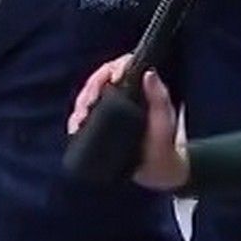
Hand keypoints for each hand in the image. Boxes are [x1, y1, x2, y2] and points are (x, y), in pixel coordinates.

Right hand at [68, 55, 189, 190]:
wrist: (158, 173)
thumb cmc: (164, 146)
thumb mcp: (164, 122)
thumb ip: (159, 98)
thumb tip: (149, 73)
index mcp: (141, 89)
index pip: (121, 67)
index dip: (110, 70)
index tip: (110, 81)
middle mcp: (125, 95)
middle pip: (100, 80)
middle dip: (90, 89)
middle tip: (87, 104)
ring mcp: (112, 110)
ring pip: (89, 96)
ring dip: (81, 104)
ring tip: (80, 117)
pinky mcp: (102, 125)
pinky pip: (84, 115)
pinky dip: (76, 119)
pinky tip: (75, 126)